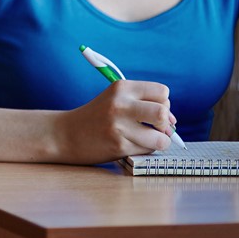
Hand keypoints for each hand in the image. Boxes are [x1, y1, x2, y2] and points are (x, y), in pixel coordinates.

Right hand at [56, 80, 177, 162]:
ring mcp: (118, 125)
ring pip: (161, 137)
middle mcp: (120, 104)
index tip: (152, 112)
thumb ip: (143, 104)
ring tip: (143, 139)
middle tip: (152, 127)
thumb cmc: (96, 118)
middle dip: (164, 124)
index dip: (163, 104)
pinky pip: (148, 149)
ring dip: (158, 141)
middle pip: (163, 112)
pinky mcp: (118, 145)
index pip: (162, 92)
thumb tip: (173, 124)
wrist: (65, 134)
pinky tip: (129, 145)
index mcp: (121, 87)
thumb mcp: (116, 100)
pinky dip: (145, 149)